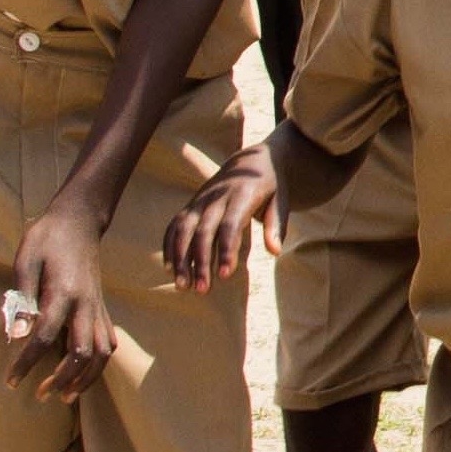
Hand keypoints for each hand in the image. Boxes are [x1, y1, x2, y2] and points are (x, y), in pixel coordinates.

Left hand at [3, 203, 117, 401]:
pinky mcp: (101, 307)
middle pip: (82, 353)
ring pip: (102, 353)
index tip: (10, 381)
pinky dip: (98, 364)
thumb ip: (21, 299)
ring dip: (85, 378)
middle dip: (62, 379)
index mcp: (64, 292)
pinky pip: (107, 342)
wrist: (79, 221)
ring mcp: (97, 307)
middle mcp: (86, 304)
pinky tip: (84, 373)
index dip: (26, 362)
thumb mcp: (25, 260)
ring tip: (65, 395)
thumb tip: (14, 335)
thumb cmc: (46, 238)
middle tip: (40, 395)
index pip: (44, 336)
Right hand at [165, 148, 279, 290]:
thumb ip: (276, 225)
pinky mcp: (190, 205)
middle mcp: (216, 197)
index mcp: (241, 195)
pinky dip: (169, 246)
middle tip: (202, 290)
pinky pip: (174, 225)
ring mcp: (199, 201)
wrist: (251, 161)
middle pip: (203, 232)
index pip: (230, 225)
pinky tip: (169, 268)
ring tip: (182, 285)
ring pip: (183, 229)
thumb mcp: (281, 200)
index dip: (226, 250)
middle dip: (200, 262)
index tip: (225, 275)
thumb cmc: (271, 186)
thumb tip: (275, 251)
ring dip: (180, 258)